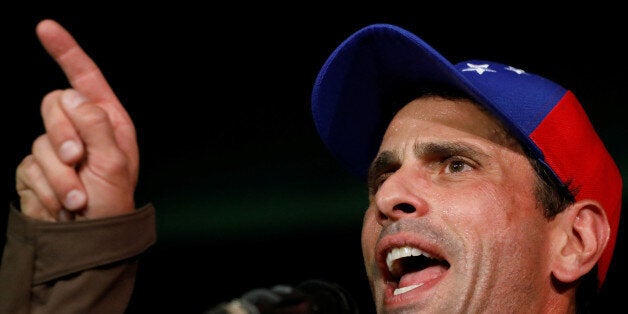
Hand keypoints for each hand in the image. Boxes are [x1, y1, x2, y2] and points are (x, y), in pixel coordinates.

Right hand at [15, 19, 138, 221]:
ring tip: (78, 199)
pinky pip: (28, 166)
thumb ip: (96, 125)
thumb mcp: (114, 163)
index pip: (86, 79)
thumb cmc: (113, 202)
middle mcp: (82, 130)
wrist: (89, 239)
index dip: (66, 52)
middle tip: (79, 162)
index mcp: (108, 121)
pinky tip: (61, 204)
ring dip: (59, 174)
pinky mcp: (36, 169)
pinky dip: (46, 187)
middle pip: (53, 104)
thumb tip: (72, 96)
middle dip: (64, 134)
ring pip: (39, 140)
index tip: (46, 27)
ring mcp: (57, 149)